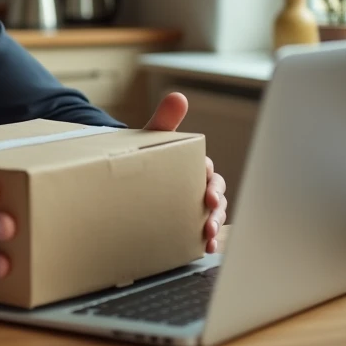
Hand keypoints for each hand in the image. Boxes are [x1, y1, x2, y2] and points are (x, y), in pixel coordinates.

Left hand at [144, 92, 227, 253]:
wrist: (129, 172)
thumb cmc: (147, 152)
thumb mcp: (154, 135)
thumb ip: (165, 119)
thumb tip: (178, 97)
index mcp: (194, 163)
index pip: (208, 171)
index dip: (210, 181)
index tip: (207, 193)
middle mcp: (199, 183)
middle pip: (216, 194)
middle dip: (217, 206)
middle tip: (210, 216)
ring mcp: (195, 202)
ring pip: (214, 213)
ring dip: (216, 224)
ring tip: (210, 236)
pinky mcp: (188, 219)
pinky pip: (203, 228)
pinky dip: (208, 239)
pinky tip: (206, 248)